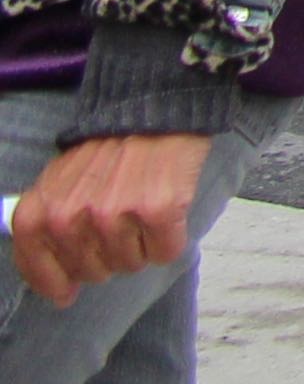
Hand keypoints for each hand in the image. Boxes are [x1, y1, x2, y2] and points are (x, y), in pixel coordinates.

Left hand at [15, 131, 209, 301]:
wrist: (152, 110)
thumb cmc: (104, 150)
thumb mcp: (56, 184)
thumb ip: (48, 230)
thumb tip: (62, 288)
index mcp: (40, 212)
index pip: (37, 270)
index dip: (56, 283)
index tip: (68, 291)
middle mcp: (70, 219)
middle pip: (93, 273)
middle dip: (108, 256)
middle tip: (120, 224)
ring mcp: (114, 215)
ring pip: (130, 265)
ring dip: (141, 246)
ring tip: (144, 211)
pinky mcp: (158, 211)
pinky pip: (165, 252)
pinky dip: (170, 240)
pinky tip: (167, 214)